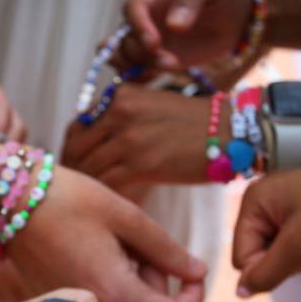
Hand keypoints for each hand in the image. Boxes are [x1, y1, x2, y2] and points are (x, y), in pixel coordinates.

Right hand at [8, 165, 207, 301]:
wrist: (7, 196)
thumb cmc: (67, 198)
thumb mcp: (126, 216)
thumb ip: (167, 250)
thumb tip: (199, 273)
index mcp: (115, 292)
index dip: (193, 298)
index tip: (194, 270)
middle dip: (154, 272)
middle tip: (133, 234)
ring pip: (124, 297)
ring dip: (130, 269)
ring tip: (106, 233)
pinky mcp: (57, 300)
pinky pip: (99, 293)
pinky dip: (106, 272)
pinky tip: (87, 242)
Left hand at [63, 84, 224, 188]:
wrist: (230, 133)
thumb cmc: (195, 123)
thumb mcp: (152, 104)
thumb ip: (122, 117)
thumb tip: (95, 142)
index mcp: (120, 95)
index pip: (78, 126)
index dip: (71, 150)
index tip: (71, 167)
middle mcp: (119, 112)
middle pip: (78, 148)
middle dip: (73, 172)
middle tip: (74, 191)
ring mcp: (129, 138)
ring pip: (90, 168)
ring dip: (88, 187)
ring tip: (90, 201)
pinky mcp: (141, 164)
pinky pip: (109, 184)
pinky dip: (106, 196)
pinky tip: (110, 205)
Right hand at [116, 0, 251, 71]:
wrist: (235, 15)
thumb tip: (174, 26)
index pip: (133, 7)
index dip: (138, 26)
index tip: (154, 43)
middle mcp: (146, 17)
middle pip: (124, 36)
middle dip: (137, 51)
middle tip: (162, 59)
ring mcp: (149, 40)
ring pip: (125, 56)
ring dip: (137, 67)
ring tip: (163, 68)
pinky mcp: (157, 59)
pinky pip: (138, 71)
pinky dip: (140, 78)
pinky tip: (158, 76)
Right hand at [232, 153, 300, 295]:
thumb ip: (267, 271)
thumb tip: (239, 293)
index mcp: (254, 199)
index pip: (241, 255)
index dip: (267, 268)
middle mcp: (264, 199)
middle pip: (256, 252)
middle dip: (283, 261)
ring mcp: (284, 204)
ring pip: (275, 251)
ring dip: (297, 258)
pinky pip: (292, 242)